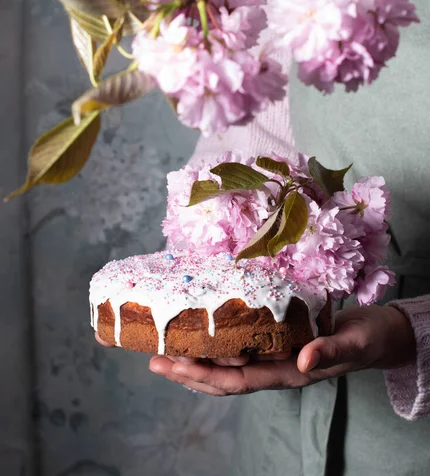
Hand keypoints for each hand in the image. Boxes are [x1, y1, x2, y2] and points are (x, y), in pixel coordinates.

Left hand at [145, 305, 416, 395]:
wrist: (377, 335)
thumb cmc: (366, 340)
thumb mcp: (353, 344)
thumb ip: (330, 352)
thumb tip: (303, 361)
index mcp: (288, 374)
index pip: (238, 380)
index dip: (205, 375)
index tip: (176, 364)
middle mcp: (274, 369)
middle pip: (223, 378)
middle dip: (188, 371)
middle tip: (156, 359)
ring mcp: (274, 357)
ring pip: (228, 366)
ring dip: (196, 361)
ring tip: (166, 351)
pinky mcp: (276, 341)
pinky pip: (241, 348)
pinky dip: (217, 346)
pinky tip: (202, 336)